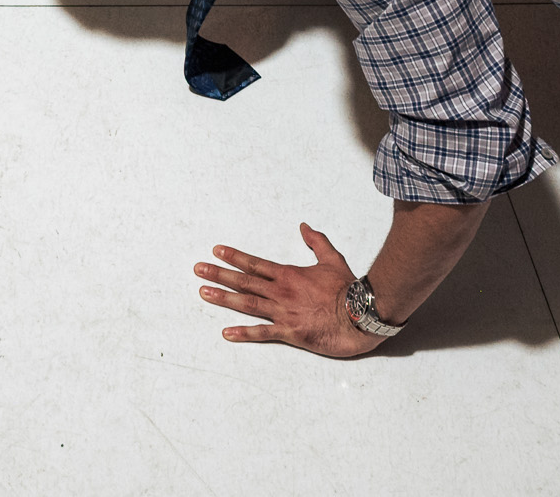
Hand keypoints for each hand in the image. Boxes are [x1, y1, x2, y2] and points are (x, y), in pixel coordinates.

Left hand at [195, 225, 381, 356]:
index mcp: (288, 274)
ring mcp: (283, 312)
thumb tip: (304, 226)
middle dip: (219, 274)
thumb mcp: (332, 259)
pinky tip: (227, 333)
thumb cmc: (348, 289)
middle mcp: (281, 291)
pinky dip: (244, 333)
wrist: (361, 314)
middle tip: (198, 269)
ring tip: (203, 293)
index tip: (216, 251)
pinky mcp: (291, 332)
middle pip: (244, 281)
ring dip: (223, 299)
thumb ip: (316, 242)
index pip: (255, 264)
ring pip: (247, 304)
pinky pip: (263, 333)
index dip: (234, 257)